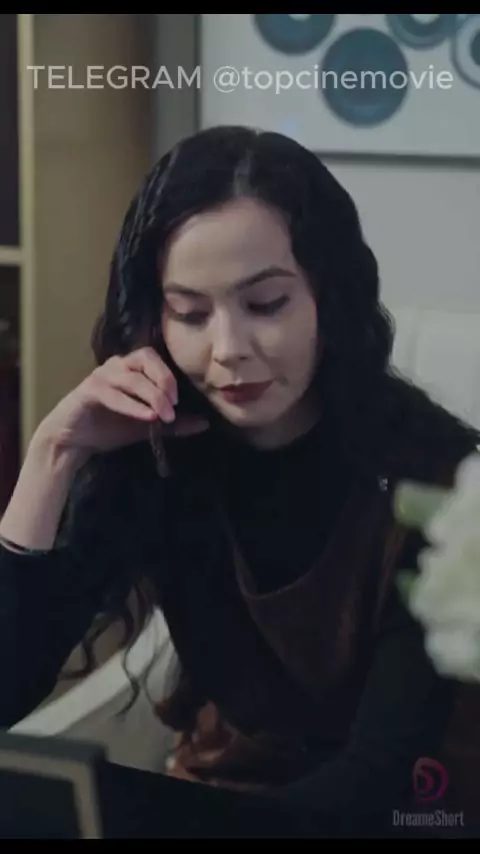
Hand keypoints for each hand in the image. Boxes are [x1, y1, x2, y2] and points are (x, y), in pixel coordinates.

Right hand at [34, 347, 206, 459]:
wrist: (73, 442)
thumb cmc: (108, 428)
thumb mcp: (146, 427)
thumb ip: (174, 425)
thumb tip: (205, 423)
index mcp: (130, 369)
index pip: (153, 358)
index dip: (168, 374)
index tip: (179, 400)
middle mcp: (116, 366)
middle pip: (144, 358)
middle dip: (164, 379)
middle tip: (174, 404)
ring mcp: (101, 377)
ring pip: (131, 377)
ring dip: (152, 396)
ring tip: (165, 416)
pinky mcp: (88, 392)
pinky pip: (113, 394)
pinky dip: (132, 405)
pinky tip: (147, 417)